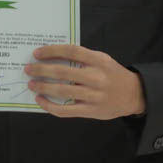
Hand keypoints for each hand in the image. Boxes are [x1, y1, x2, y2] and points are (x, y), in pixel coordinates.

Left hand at [25, 45, 145, 119]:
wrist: (134, 95)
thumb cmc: (112, 74)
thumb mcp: (102, 59)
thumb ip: (83, 57)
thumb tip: (54, 55)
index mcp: (98, 61)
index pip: (71, 51)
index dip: (52, 51)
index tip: (37, 53)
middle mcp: (96, 78)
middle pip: (63, 72)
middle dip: (42, 70)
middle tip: (28, 68)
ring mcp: (93, 96)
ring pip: (62, 91)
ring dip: (43, 87)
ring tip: (31, 83)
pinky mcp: (90, 111)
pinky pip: (65, 110)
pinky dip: (50, 106)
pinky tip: (40, 100)